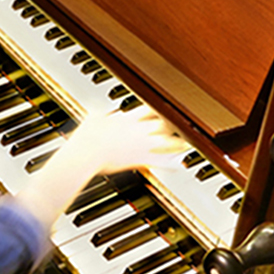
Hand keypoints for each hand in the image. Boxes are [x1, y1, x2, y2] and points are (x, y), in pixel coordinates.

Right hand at [66, 107, 186, 174]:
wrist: (88, 152)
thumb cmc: (88, 136)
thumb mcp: (92, 118)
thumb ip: (99, 113)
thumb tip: (98, 111)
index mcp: (128, 117)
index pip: (150, 108)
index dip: (160, 107)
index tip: (166, 107)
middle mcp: (139, 129)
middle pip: (164, 123)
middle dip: (174, 124)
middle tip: (182, 125)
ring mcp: (142, 145)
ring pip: (167, 142)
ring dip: (178, 143)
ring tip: (186, 144)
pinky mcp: (141, 160)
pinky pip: (160, 162)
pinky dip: (170, 165)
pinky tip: (178, 166)